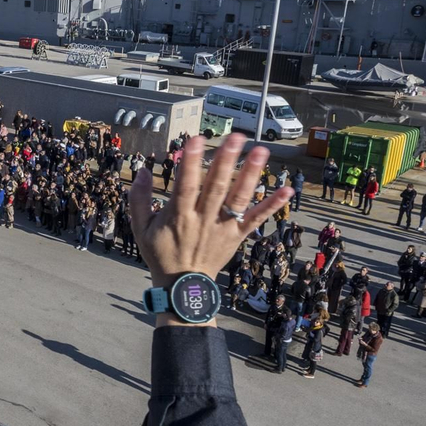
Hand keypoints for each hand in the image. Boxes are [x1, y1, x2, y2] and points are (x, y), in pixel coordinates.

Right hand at [129, 133, 290, 326]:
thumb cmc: (161, 253)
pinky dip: (271, 206)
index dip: (191, 163)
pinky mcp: (237, 237)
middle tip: (235, 138)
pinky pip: (255, 220)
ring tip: (260, 152)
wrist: (182, 287)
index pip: (186, 186)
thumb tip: (141, 170)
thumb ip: (139, 199)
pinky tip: (286, 191)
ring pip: (238, 200)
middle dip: (226, 162)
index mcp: (178, 216)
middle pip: (216, 188)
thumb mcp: (141, 228)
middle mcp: (203, 220)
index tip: (196, 140)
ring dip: (250, 175)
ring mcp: (222, 229)